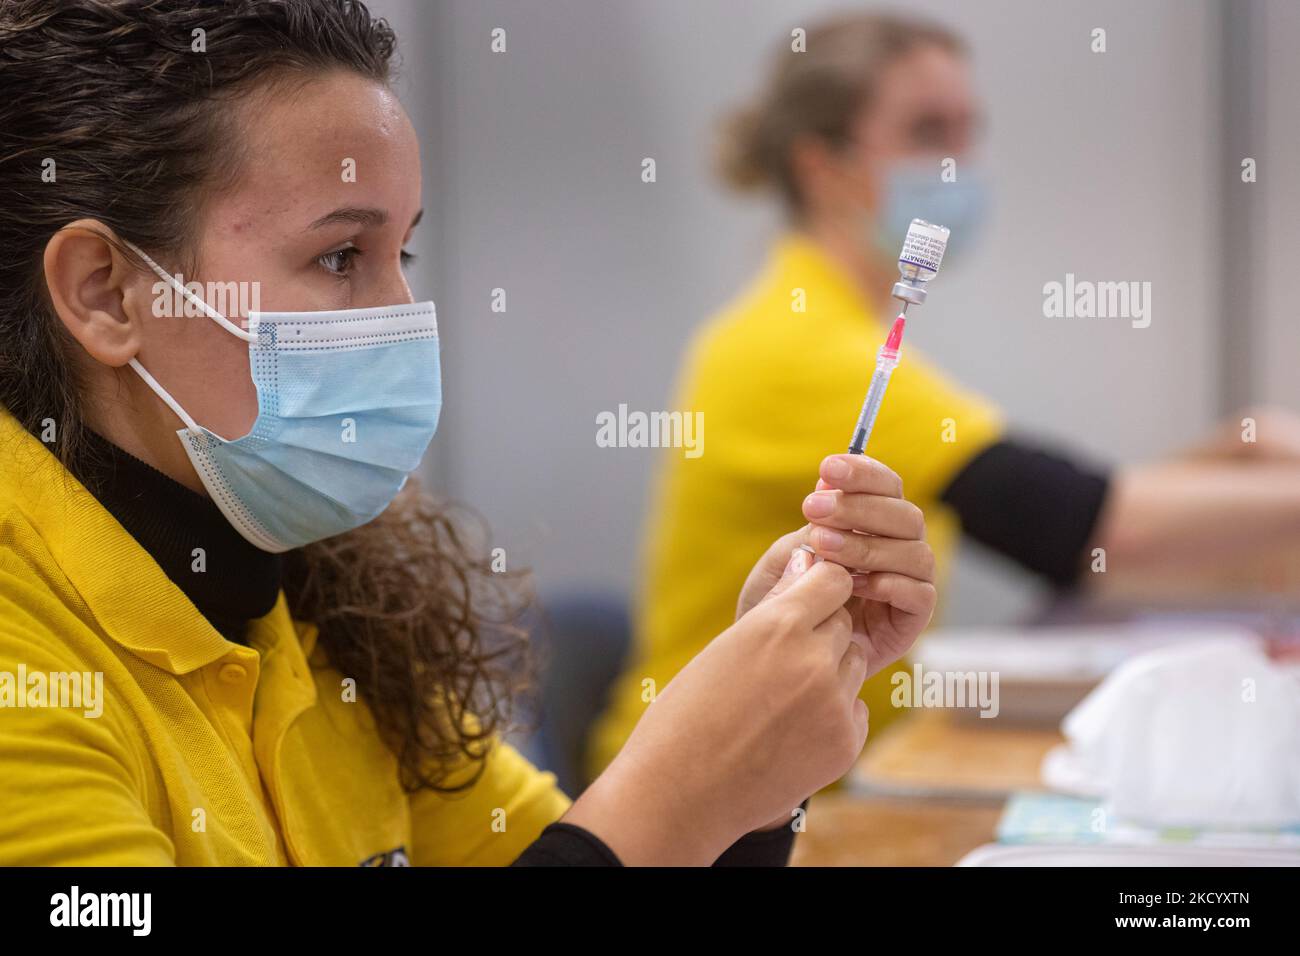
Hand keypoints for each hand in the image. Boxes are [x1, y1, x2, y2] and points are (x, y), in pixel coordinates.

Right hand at [566, 455, 935, 863]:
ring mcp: (833, 705)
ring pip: (853, 665)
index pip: (834, 580)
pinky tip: (792, 730)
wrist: (679, 794)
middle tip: (780, 662)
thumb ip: (776, 608)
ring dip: (829, 672)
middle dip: (822, 634)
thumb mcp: (726, 646)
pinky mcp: (844, 744)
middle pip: (844, 625)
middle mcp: (814, 660)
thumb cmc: (687, 714)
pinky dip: (834, 714)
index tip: (804, 602)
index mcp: (778, 625)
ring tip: (781, 698)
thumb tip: (808, 563)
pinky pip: (855, 709)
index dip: (821, 589)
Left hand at [737, 453, 935, 677]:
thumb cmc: (780, 602)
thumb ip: (809, 526)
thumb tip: (827, 483)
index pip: (885, 487)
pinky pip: (920, 594)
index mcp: (871, 525)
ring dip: (868, 545)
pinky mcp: (911, 620)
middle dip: (859, 507)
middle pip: (904, 514)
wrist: (773, 659)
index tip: (828, 466)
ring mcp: (908, 583)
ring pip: (914, 551)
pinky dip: (890, 584)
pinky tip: (856, 585)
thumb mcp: (785, 559)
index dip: (863, 473)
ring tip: (824, 548)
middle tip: (812, 509)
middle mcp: (897, 549)